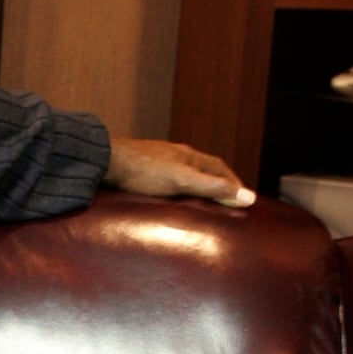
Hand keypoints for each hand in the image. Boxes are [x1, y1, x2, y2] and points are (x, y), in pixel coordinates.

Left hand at [103, 137, 254, 207]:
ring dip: (196, 184)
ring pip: (184, 171)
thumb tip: (248, 197)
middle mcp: (175, 154)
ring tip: (200, 199)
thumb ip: (214, 189)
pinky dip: (176, 186)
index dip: (233, 183)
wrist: (104, 161)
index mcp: (189, 155)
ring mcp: (157, 159)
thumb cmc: (143, 171)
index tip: (243, 198)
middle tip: (225, 199)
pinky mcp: (141, 167)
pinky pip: (166, 176)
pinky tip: (168, 195)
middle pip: (204, 168)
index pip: (220, 168)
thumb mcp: (183, 181)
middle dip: (217, 182)